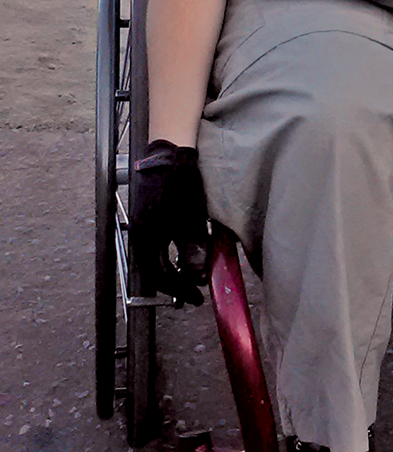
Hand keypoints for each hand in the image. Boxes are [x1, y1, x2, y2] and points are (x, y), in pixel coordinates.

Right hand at [132, 139, 209, 305]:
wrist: (170, 154)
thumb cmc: (182, 185)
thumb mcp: (192, 220)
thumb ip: (193, 250)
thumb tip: (195, 276)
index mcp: (147, 238)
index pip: (160, 276)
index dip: (179, 289)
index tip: (196, 298)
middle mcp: (138, 234)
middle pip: (153, 269)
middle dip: (174, 283)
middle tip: (192, 292)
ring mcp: (140, 224)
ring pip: (153, 257)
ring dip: (170, 269)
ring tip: (188, 276)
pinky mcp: (145, 215)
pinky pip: (153, 243)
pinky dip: (167, 254)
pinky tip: (180, 253)